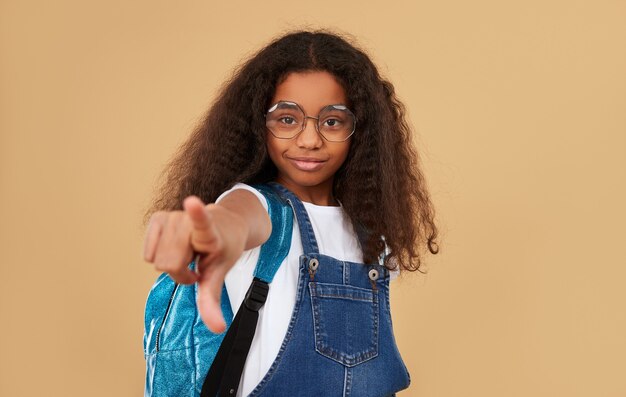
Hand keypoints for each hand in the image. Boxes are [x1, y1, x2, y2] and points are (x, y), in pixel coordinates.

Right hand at [143, 196, 247, 332]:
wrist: (225, 225)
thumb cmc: (222, 249)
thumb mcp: (220, 273)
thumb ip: (212, 300)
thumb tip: (217, 329)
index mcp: (209, 231)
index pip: (201, 221)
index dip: (196, 213)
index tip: (192, 201)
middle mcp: (188, 219)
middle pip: (168, 264)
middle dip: (179, 273)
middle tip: (195, 266)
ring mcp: (171, 217)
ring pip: (156, 261)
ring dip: (170, 266)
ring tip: (187, 256)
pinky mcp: (157, 217)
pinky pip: (147, 254)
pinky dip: (158, 257)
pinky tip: (175, 248)